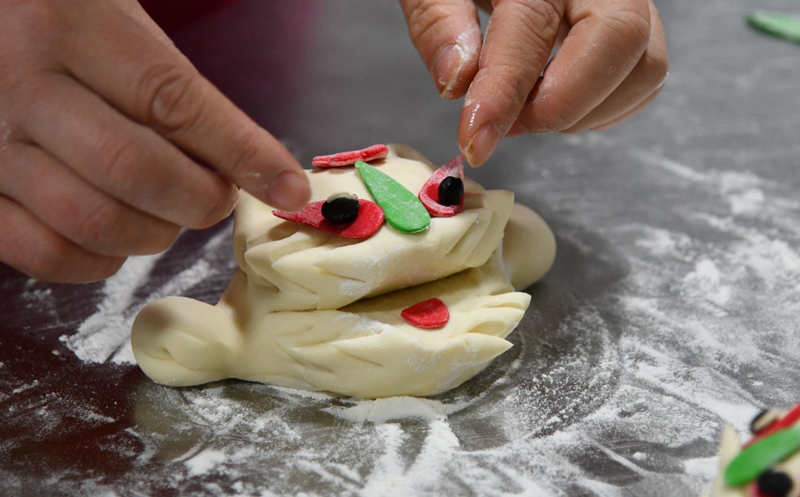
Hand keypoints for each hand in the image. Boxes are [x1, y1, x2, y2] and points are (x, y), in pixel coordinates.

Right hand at [0, 0, 309, 282]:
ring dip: (155, 235)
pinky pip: (44, 255)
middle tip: (216, 198)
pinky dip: (99, 261)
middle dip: (200, 201)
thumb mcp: (120, 26)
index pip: (175, 105)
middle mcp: (20, 86)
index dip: (242, 154)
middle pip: (136, 172)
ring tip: (167, 212)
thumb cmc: (61, 20)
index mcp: (70, 28)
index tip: (288, 187)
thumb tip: (251, 168)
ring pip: (93, 222)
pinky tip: (119, 237)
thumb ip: (176, 93)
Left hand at [400, 0, 668, 164]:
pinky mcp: (640, 27)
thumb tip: (456, 83)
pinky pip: (640, 80)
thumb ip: (438, 23)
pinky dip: (597, 107)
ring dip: (582, 112)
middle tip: (508, 125)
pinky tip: (549, 97)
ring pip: (644, 69)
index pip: (530, 30)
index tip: (475, 141)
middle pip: (623, 42)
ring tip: (523, 107)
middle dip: (563, 104)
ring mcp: (628, 2)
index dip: (502, 95)